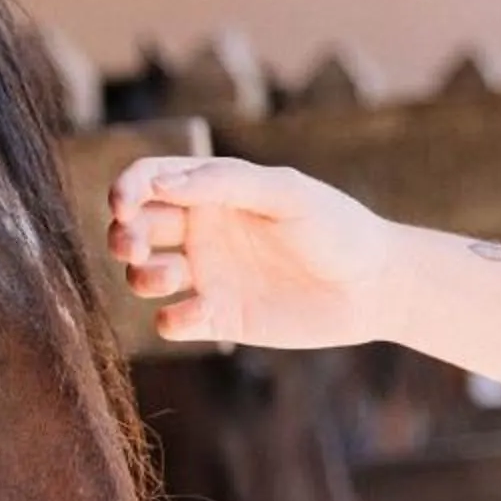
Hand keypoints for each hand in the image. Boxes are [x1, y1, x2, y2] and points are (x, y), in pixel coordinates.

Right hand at [106, 156, 397, 348]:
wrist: (376, 287)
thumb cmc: (338, 228)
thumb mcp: (287, 193)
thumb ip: (225, 183)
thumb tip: (159, 184)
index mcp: (214, 192)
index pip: (151, 180)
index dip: (126, 189)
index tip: (123, 205)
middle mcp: (203, 231)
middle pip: (137, 228)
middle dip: (123, 236)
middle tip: (135, 249)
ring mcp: (208, 275)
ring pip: (146, 276)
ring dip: (141, 277)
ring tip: (169, 277)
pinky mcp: (219, 318)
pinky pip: (175, 320)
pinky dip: (173, 319)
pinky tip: (196, 315)